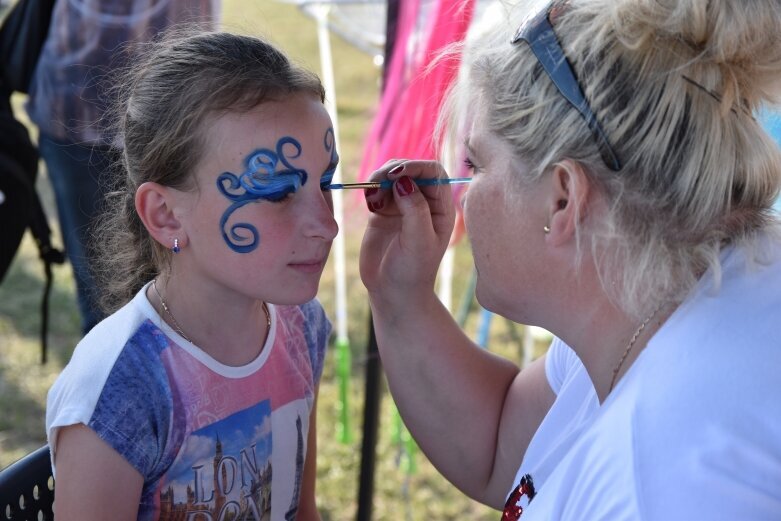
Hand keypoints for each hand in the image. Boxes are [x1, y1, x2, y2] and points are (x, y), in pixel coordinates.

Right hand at [360, 160, 455, 305]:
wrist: (392, 291)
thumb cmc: (412, 270)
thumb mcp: (419, 240)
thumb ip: (415, 208)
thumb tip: (403, 181)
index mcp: (441, 208)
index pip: (433, 172)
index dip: (416, 166)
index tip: (397, 173)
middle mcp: (423, 203)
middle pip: (411, 169)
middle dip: (395, 170)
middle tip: (379, 182)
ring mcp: (402, 205)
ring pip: (392, 176)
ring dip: (380, 178)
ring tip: (373, 194)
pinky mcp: (383, 211)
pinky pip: (377, 189)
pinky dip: (371, 188)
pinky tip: (371, 203)